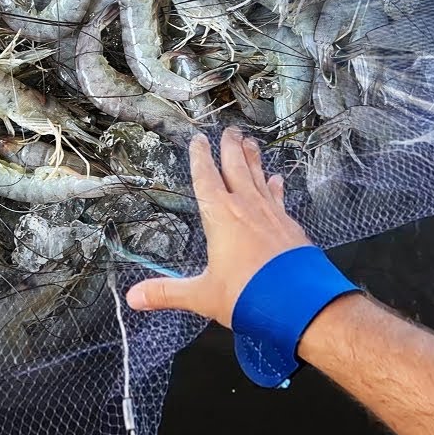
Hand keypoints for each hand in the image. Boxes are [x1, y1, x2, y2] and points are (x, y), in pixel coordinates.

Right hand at [125, 127, 311, 326]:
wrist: (298, 303)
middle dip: (230, 148)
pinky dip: (275, 187)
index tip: (199, 141)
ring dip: (253, 159)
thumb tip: (134, 297)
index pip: (206, 179)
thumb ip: (167, 292)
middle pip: (236, 168)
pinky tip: (277, 180)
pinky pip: (278, 198)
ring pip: (259, 177)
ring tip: (251, 143)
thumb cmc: (248, 295)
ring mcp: (271, 214)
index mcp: (220, 216)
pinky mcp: (289, 225)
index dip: (200, 158)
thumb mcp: (202, 295)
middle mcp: (246, 207)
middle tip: (230, 131)